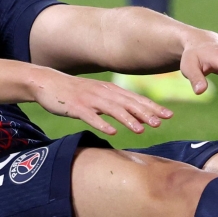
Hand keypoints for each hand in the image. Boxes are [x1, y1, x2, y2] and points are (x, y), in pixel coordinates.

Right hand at [27, 67, 173, 135]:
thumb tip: (134, 117)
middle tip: (161, 122)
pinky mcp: (76, 107)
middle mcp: (103, 93)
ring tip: (141, 129)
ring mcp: (89, 100)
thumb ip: (114, 104)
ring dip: (127, 119)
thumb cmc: (74, 92)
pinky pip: (91, 116)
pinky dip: (102, 123)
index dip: (152, 107)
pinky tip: (112, 132)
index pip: (135, 99)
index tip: (169, 115)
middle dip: (145, 113)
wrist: (48, 83)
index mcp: (110, 91)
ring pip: (112, 109)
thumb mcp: (98, 95)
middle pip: (128, 103)